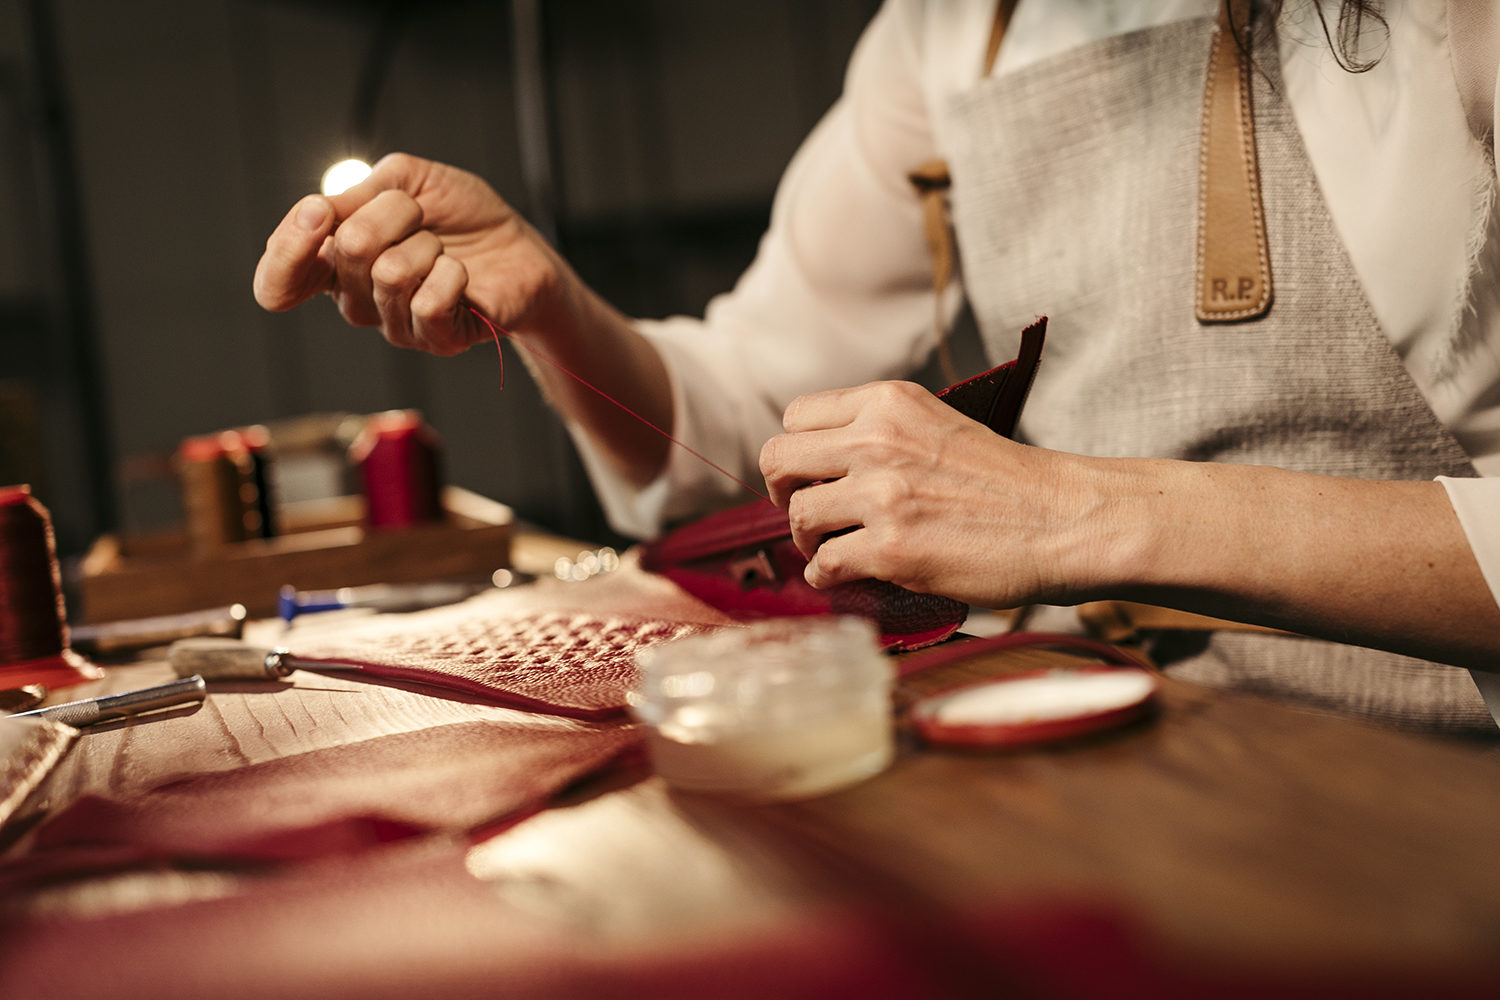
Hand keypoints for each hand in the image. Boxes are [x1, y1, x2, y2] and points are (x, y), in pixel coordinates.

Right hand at [252, 153, 563, 355]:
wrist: (519, 246)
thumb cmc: (461, 216)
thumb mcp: (403, 182)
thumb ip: (354, 194)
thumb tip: (316, 214)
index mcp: (334, 262)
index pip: (278, 281)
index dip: (287, 250)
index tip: (319, 213)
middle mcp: (355, 299)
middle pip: (348, 249)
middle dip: (396, 212)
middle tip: (422, 217)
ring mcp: (393, 324)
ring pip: (390, 271)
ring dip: (428, 241)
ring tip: (444, 248)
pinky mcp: (434, 339)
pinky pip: (428, 301)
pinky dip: (453, 272)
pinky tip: (462, 274)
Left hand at [759, 380, 1106, 607]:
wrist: (1063, 518)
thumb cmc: (1007, 482)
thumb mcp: (936, 425)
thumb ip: (881, 432)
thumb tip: (823, 462)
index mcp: (888, 403)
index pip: (797, 416)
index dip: (796, 451)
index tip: (808, 474)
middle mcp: (877, 440)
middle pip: (779, 460)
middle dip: (782, 491)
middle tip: (803, 511)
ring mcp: (882, 495)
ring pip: (797, 515)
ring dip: (807, 538)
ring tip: (832, 548)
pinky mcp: (891, 549)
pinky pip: (824, 564)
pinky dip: (826, 575)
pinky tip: (844, 575)